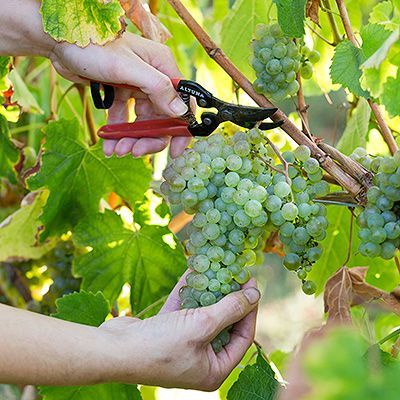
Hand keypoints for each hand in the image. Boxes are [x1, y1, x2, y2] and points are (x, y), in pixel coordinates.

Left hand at [50, 32, 190, 157]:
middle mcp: (154, 78)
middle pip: (161, 119)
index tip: (175, 151)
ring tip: (116, 150)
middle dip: (148, 139)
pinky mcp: (121, 93)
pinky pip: (125, 119)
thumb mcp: (127, 67)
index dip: (181, 129)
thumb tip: (181, 112)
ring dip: (131, 139)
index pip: (182, 103)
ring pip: (143, 122)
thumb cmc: (94, 46)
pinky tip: (108, 144)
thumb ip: (157, 88)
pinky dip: (118, 133)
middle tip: (133, 152)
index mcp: (163, 67)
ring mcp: (137, 87)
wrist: (60, 41)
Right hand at [100, 273, 259, 390]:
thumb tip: (254, 294)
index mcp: (213, 370)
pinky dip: (188, 292)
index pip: (243, 337)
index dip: (249, 310)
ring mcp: (181, 345)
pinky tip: (194, 270)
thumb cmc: (160, 346)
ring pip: (201, 314)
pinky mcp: (165, 331)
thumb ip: (229, 309)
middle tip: (236, 274)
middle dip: (228, 298)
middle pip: (223, 324)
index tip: (252, 285)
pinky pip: (182, 309)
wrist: (112, 349)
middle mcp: (199, 360)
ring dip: (208, 291)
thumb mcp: (201, 326)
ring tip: (219, 268)